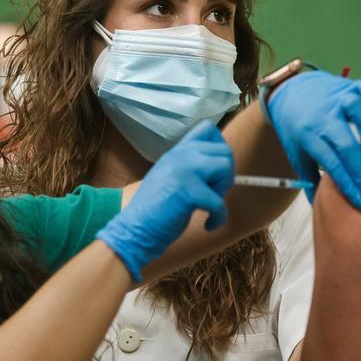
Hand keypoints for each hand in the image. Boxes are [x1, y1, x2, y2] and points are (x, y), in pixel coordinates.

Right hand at [96, 121, 233, 281]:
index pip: (208, 129)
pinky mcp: (186, 190)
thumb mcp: (173, 179)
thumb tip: (225, 167)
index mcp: (176, 152)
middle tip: (211, 194)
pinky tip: (208, 225)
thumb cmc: (156, 211)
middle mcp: (179, 155)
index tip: (215, 173)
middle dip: (226, 175)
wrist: (134, 231)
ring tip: (208, 205)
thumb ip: (192, 167)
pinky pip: (219, 202)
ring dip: (223, 190)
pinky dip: (219, 218)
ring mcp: (181, 170)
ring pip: (225, 167)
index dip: (220, 150)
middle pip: (224, 150)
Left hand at [266, 71, 360, 210]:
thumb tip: (324, 211)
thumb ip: (311, 181)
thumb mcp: (298, 156)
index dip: (350, 186)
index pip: (331, 165)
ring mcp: (338, 98)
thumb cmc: (298, 130)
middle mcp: (324, 117)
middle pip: (347, 146)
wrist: (291, 92)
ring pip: (358, 110)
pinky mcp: (350, 84)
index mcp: (309, 137)